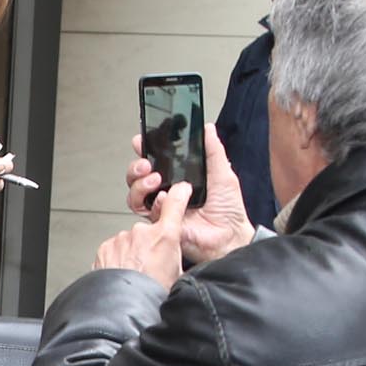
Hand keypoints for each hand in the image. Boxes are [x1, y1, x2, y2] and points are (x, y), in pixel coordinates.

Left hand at [94, 182, 188, 291]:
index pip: (174, 204)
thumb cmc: (150, 297)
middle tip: (150, 268)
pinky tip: (121, 274)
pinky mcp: (105, 247)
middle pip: (149, 233)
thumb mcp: (177, 277)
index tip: (180, 190)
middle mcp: (141, 233)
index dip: (178, 195)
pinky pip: (114, 250)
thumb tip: (177, 260)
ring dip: (132, 255)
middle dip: (150, 247)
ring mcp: (121, 239)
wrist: (123, 310)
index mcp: (165, 237)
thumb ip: (176, 259)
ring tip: (134, 275)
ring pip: (130, 242)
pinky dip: (117, 260)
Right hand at [125, 125, 256, 264]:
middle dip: (137, 166)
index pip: (157, 159)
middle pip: (139, 175)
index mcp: (181, 177)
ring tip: (154, 179)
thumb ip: (213, 151)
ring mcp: (162, 207)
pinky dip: (154, 203)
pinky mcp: (161, 223)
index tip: (143, 140)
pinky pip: (146, 212)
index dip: (146, 149)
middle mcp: (168, 191)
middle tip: (146, 163)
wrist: (230, 237)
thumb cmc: (229, 211)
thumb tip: (208, 129)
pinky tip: (164, 199)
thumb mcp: (223, 174)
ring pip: (136, 193)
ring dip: (140, 183)